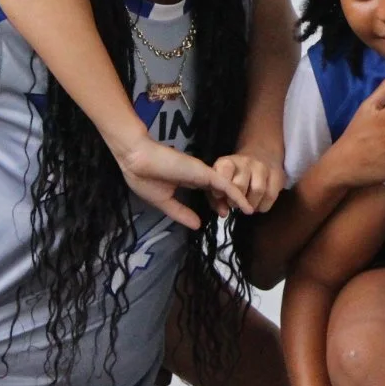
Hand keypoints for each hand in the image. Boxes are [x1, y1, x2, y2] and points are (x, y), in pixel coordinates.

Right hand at [114, 137, 253, 227]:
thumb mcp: (164, 202)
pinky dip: (237, 195)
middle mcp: (199, 176)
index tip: (222, 214)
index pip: (208, 192)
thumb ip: (181, 213)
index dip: (216, 202)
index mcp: (188, 180)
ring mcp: (203, 173)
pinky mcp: (205, 173)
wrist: (135, 160)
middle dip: (229, 203)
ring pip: (227, 188)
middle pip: (220, 190)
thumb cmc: (144, 178)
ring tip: (249, 211)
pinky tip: (247, 206)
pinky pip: (225, 185)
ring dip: (237, 199)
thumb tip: (197, 226)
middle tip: (236, 215)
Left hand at [213, 151, 286, 214]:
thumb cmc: (235, 173)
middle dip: (236, 200)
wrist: (261, 154)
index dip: (221, 187)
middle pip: (240, 185)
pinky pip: (271, 195)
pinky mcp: (277, 174)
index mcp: (228, 162)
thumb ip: (217, 198)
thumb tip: (223, 214)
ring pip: (258, 190)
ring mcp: (262, 167)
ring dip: (251, 204)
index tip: (220, 196)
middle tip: (235, 205)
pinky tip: (258, 206)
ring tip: (248, 207)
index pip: (224, 171)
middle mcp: (245, 162)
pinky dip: (263, 206)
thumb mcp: (221, 180)